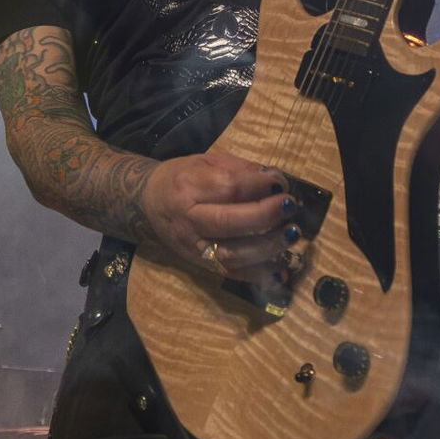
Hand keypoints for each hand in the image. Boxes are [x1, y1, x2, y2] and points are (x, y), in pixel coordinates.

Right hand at [143, 150, 301, 291]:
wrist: (148, 204)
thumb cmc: (181, 179)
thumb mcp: (205, 162)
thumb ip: (239, 170)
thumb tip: (275, 181)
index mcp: (188, 187)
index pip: (227, 187)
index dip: (258, 185)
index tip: (281, 182)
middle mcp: (188, 221)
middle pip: (229, 222)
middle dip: (265, 215)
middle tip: (290, 207)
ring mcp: (193, 248)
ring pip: (233, 254)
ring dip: (268, 247)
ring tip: (291, 234)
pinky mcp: (201, 266)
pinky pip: (232, 274)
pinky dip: (259, 276)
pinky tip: (281, 272)